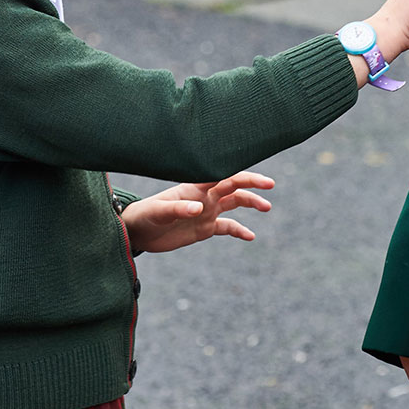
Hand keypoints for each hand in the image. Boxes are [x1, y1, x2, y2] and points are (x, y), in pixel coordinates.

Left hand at [119, 173, 273, 254]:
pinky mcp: (204, 228)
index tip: (254, 174)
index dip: (238, 172)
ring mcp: (206, 212)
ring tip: (267, 207)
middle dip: (251, 184)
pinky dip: (240, 230)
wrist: (138, 232)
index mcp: (194, 187)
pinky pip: (227, 227)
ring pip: (234, 203)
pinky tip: (251, 236)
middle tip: (269, 185)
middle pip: (232, 186)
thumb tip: (199, 208)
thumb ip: (178, 208)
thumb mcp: (159, 212)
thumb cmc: (145, 215)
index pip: (220, 175)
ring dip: (250, 203)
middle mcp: (204, 197)